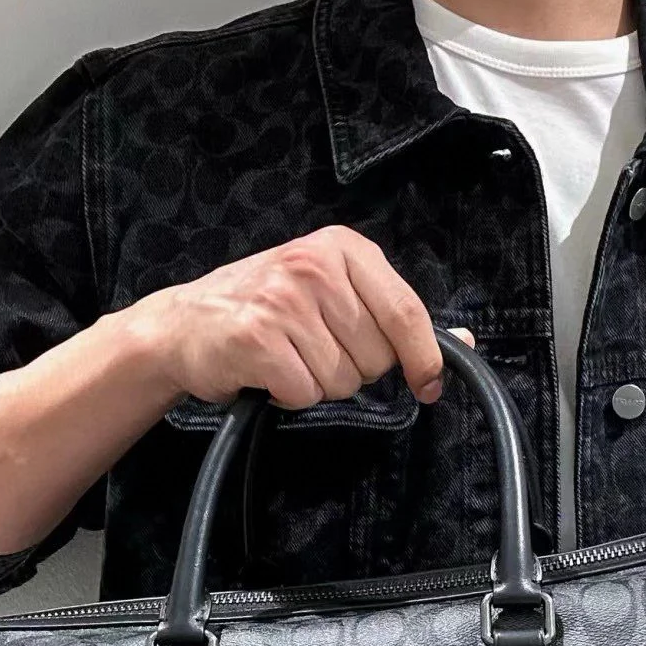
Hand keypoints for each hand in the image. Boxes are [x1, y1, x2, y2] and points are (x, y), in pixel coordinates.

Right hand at [135, 223, 473, 408]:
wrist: (182, 325)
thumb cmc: (264, 310)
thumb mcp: (333, 293)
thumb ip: (393, 316)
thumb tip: (464, 343)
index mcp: (343, 249)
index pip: (406, 312)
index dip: (424, 358)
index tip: (428, 386)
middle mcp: (314, 266)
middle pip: (376, 357)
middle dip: (352, 369)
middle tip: (313, 351)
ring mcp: (283, 299)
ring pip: (342, 380)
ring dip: (317, 384)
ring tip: (287, 359)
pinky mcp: (256, 337)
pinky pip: (305, 392)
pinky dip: (289, 396)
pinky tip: (268, 373)